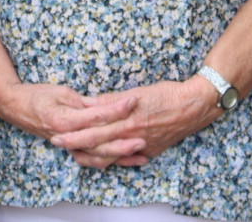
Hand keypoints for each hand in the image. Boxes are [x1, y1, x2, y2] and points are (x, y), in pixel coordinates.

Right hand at [0, 80, 141, 164]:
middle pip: (100, 141)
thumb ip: (83, 102)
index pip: (96, 116)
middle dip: (123, 139)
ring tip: (141, 153)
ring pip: (97, 155)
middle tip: (143, 136)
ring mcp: (69, 145)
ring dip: (120, 156)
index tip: (133, 101)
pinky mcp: (70, 148)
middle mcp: (67, 136)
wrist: (15, 106)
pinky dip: (109, 160)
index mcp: (65, 119)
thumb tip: (104, 105)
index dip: (116, 109)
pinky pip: (91, 159)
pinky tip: (125, 160)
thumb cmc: (37, 95)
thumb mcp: (61, 92)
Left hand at [48, 79, 220, 169]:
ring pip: (109, 155)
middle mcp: (131, 136)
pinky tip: (102, 159)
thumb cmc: (167, 93)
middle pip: (97, 145)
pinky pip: (126, 159)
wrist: (194, 106)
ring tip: (75, 153)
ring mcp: (141, 147)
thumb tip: (91, 103)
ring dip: (90, 155)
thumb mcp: (138, 92)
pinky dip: (112, 159)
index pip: (93, 130)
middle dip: (75, 145)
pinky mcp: (149, 151)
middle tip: (57, 143)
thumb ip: (113, 100)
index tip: (57, 132)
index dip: (74, 133)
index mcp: (127, 120)